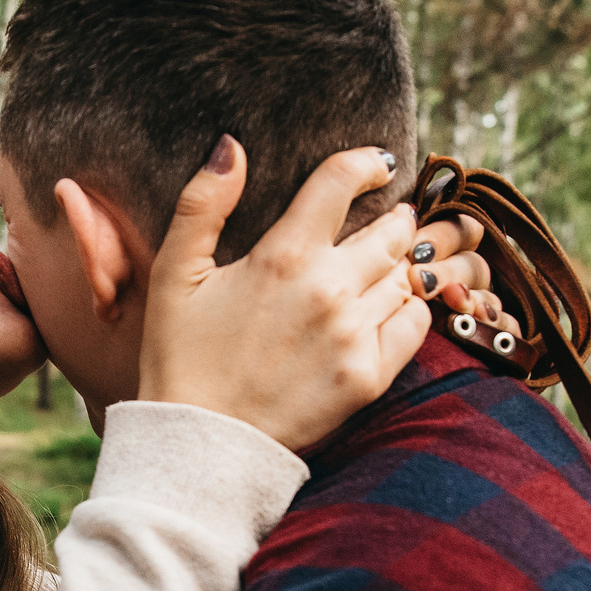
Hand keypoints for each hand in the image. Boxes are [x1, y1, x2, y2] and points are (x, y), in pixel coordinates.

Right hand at [136, 137, 489, 452]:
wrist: (200, 444)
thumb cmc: (181, 356)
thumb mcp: (174, 273)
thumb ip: (202, 204)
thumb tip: (232, 146)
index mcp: (282, 256)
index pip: (341, 181)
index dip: (366, 162)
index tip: (378, 163)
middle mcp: (328, 289)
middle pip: (392, 230)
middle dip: (394, 219)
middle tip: (388, 220)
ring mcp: (354, 334)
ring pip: (407, 275)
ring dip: (404, 264)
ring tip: (389, 265)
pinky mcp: (370, 375)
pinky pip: (416, 322)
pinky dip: (410, 308)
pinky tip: (388, 308)